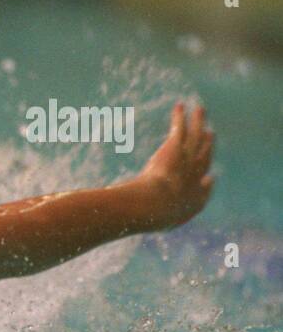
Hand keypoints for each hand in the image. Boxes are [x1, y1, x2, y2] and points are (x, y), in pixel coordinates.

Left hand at [136, 102, 214, 229]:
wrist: (154, 205)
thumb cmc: (148, 220)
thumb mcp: (145, 226)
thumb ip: (140, 223)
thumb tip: (121, 225)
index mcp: (193, 202)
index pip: (203, 190)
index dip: (205, 183)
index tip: (210, 177)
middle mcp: (195, 178)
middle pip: (204, 158)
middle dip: (207, 147)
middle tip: (210, 136)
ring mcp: (186, 161)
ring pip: (196, 138)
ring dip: (198, 123)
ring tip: (200, 111)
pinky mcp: (176, 148)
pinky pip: (181, 129)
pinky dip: (181, 117)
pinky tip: (181, 106)